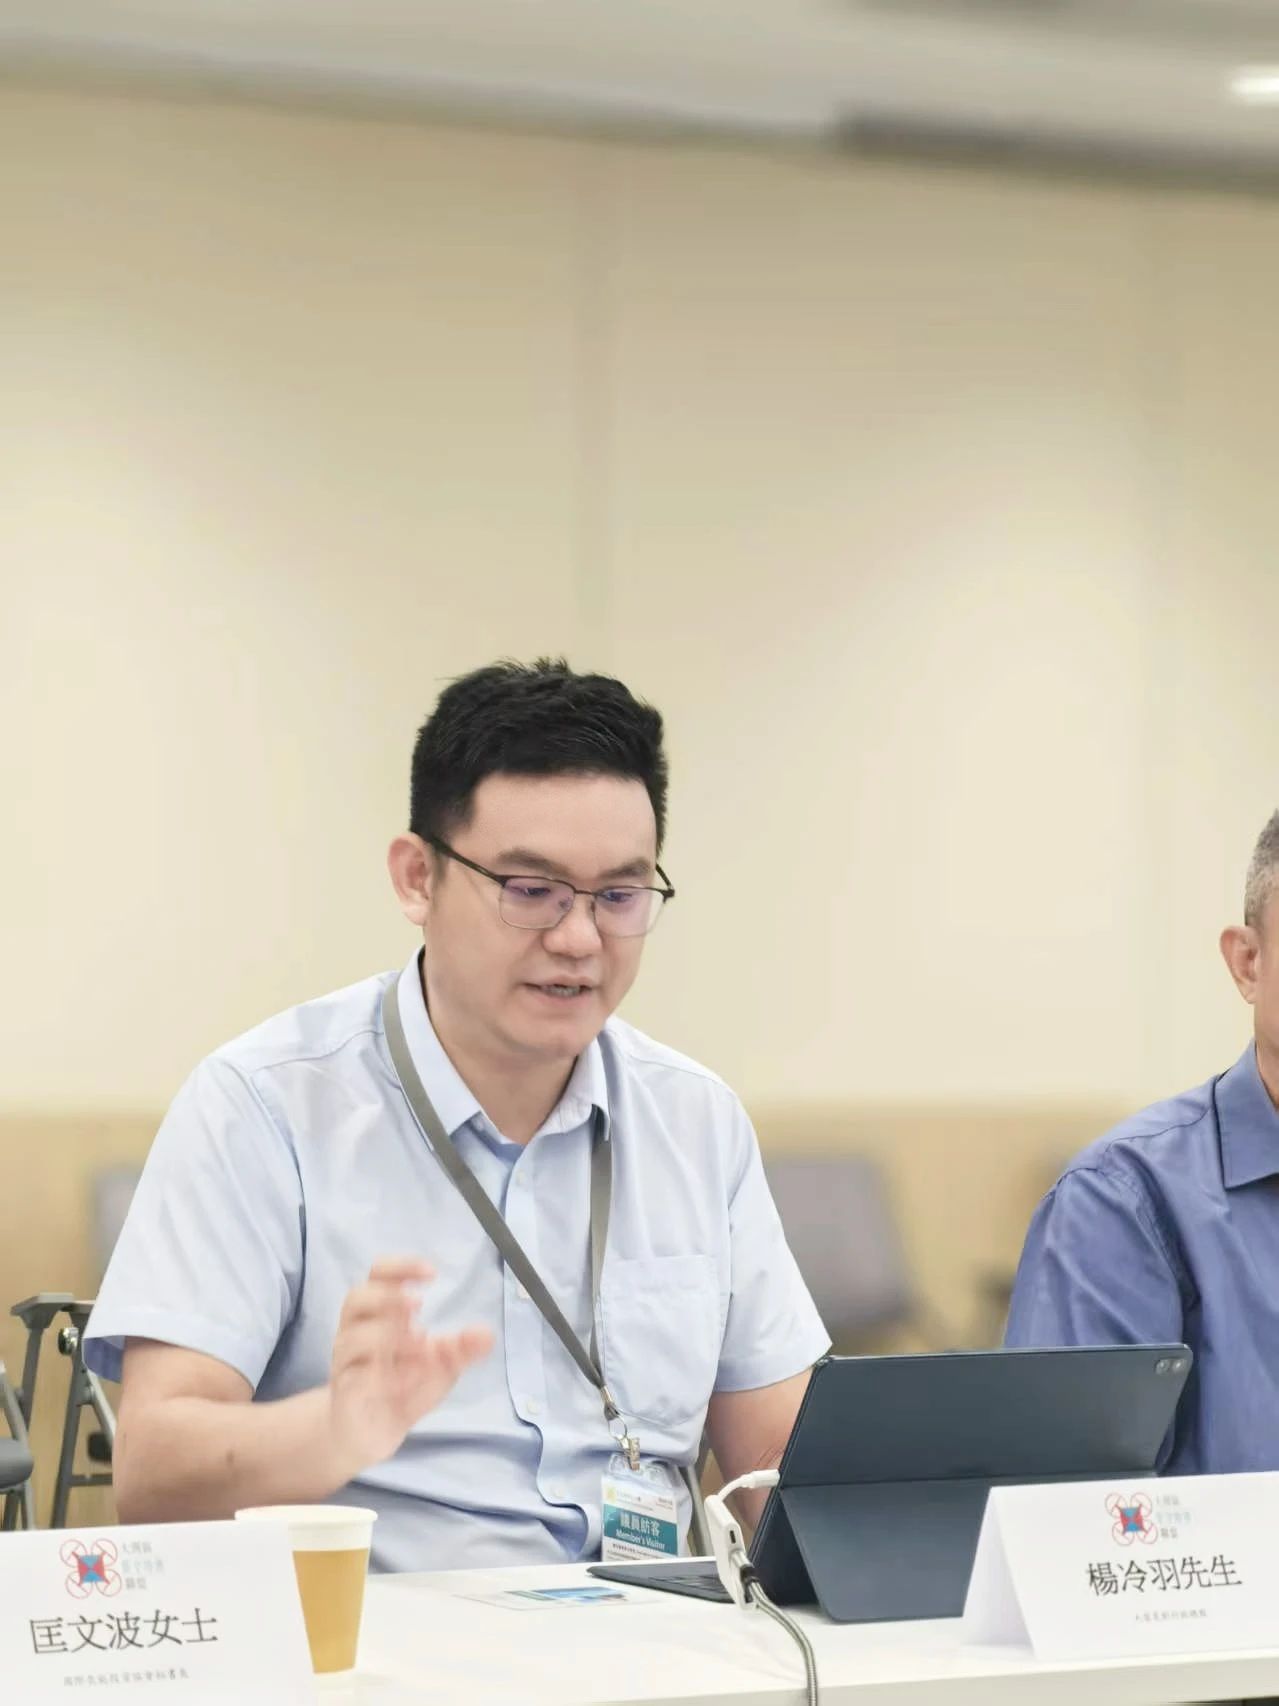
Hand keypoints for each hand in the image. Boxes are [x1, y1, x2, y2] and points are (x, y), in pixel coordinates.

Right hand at [328, 1256, 492, 1470]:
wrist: (374, 1433)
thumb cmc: (404, 1388)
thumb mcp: (441, 1366)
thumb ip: (461, 1348)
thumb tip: (487, 1334)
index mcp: (378, 1315)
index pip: (378, 1276)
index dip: (400, 1267)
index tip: (432, 1273)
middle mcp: (356, 1332)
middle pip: (356, 1298)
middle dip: (388, 1297)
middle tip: (419, 1305)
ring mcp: (347, 1362)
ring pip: (352, 1335)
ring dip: (388, 1334)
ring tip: (420, 1343)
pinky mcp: (345, 1391)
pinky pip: (356, 1377)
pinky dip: (383, 1374)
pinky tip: (406, 1377)